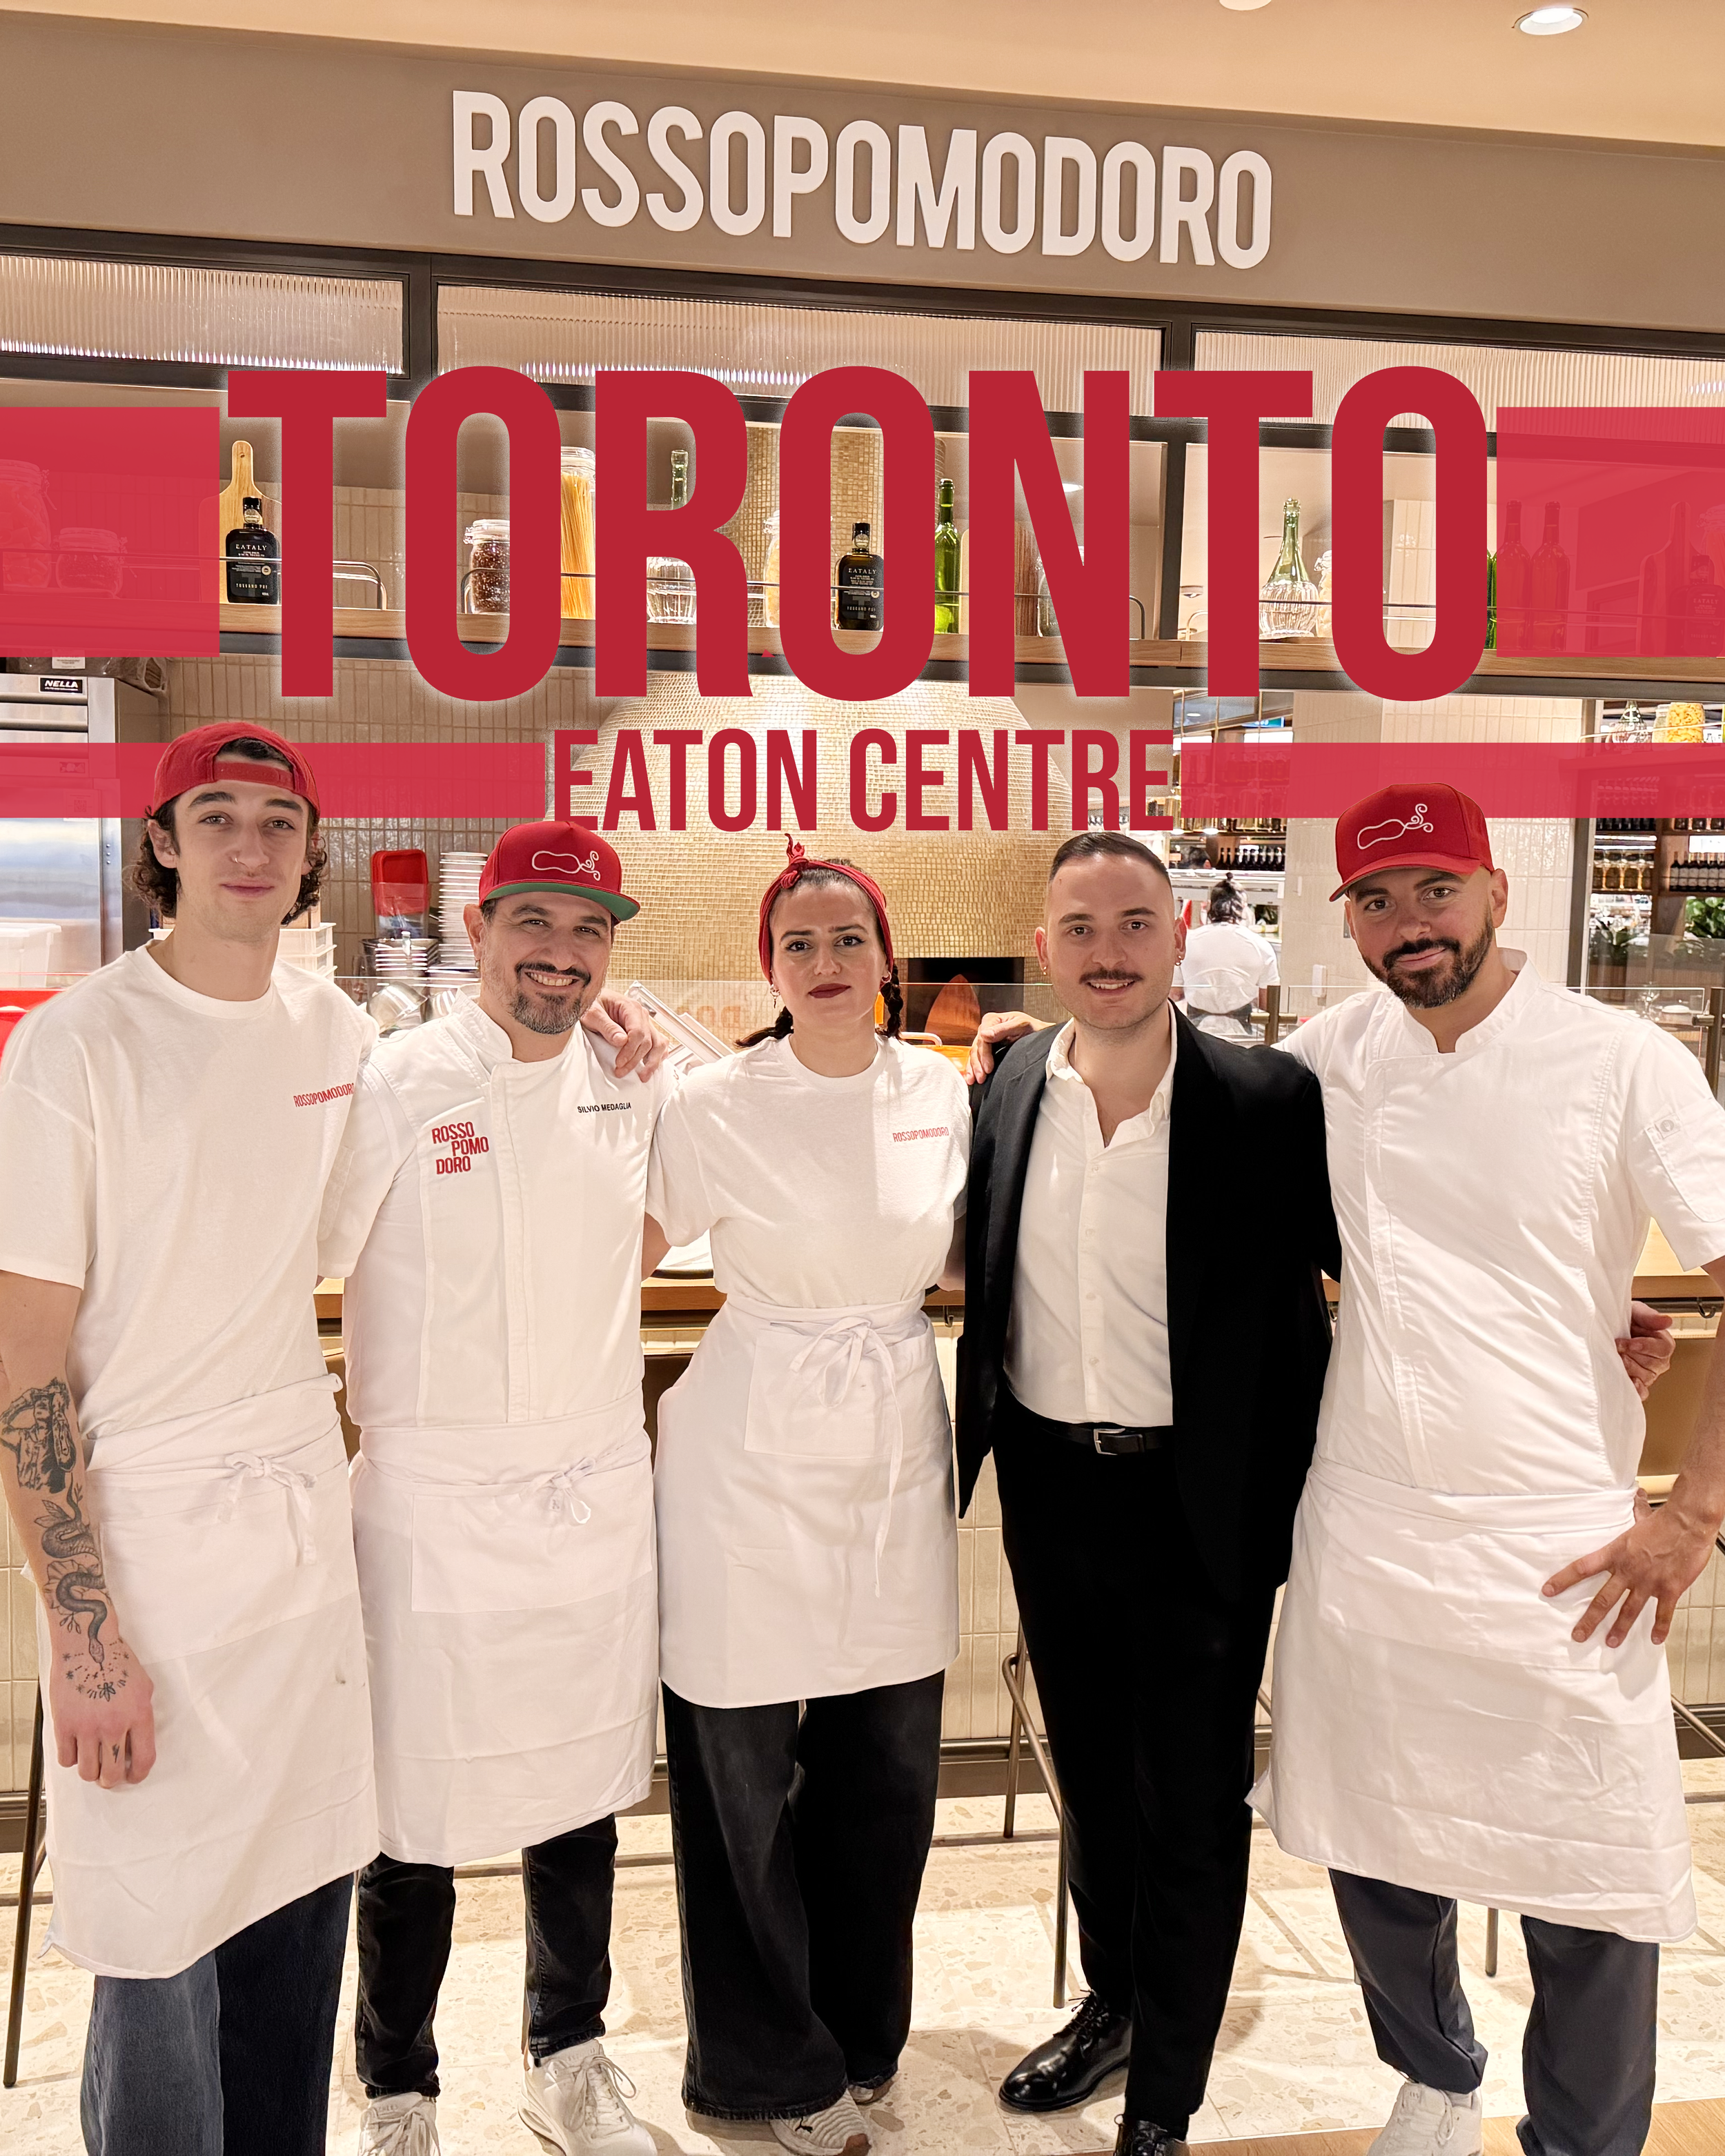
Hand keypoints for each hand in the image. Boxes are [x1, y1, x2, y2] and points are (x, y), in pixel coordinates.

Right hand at [51, 1631, 155, 1786]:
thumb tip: (137, 1742)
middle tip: (108, 1775)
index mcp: (139, 1715)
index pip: (144, 1760)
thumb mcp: (144, 1686)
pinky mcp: (65, 1725)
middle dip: (111, 1780)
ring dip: (90, 1771)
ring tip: (92, 1761)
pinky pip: (66, 1759)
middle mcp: (115, 1725)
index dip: (137, 1775)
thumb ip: (143, 1715)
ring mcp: (88, 1727)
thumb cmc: (117, 1662)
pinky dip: (70, 1758)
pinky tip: (75, 1747)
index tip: (132, 1776)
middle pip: (112, 1774)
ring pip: (87, 1772)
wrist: (87, 1645)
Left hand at [583, 991, 668, 1078]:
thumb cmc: (591, 1004)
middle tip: (621, 1071)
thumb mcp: (592, 1013)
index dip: (630, 1050)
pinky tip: (651, 1066)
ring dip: (652, 1062)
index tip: (619, 1063)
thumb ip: (606, 1026)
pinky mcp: (644, 1031)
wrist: (591, 1000)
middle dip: (635, 1060)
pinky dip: (657, 1055)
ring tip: (644, 1076)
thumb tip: (621, 1041)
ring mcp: (644, 1023)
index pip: (637, 1032)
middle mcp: (641, 1015)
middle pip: (647, 1041)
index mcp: (630, 1007)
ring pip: (658, 1043)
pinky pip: (658, 1043)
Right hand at [965, 1010, 1040, 1084]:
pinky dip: (973, 1068)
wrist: (1040, 1035)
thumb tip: (983, 1034)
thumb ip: (1002, 1029)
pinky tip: (971, 1077)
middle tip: (981, 1078)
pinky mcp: (987, 1049)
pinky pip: (977, 1058)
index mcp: (992, 1020)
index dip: (984, 1054)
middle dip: (977, 1064)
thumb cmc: (1033, 1028)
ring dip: (973, 1068)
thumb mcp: (1021, 1025)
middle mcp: (986, 1028)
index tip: (988, 1068)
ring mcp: (986, 1039)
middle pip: (977, 1047)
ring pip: (975, 1054)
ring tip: (975, 1081)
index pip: (982, 1038)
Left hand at [1542, 1491, 1716, 1647]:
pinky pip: (1662, 1613)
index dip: (1564, 1580)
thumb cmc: (1666, 1520)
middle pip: (1603, 1599)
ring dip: (1619, 1629)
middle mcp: (1628, 1570)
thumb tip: (1635, 1496)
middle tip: (1578, 1635)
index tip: (1548, 1590)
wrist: (1689, 1523)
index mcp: (1616, 1553)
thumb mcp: (1642, 1517)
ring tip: (1611, 1642)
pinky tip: (1655, 1639)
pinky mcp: (1669, 1589)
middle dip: (1589, 1620)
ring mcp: (1648, 1582)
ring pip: (1629, 1610)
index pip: (1582, 1567)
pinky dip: (1659, 1628)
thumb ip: (1635, 1513)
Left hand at [1616, 1301, 1675, 1399]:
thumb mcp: (1635, 1312)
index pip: (1662, 1350)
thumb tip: (1666, 1321)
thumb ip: (1649, 1317)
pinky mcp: (1638, 1384)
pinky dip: (1637, 1390)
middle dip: (1632, 1356)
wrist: (1608, 1329)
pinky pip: (1642, 1392)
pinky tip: (1630, 1383)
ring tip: (1616, 1360)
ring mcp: (1649, 1374)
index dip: (1644, 1346)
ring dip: (1629, 1369)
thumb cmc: (1625, 1320)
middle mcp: (1660, 1361)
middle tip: (1616, 1350)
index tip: (1626, 1343)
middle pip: (1652, 1365)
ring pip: (1645, 1377)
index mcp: (1664, 1344)